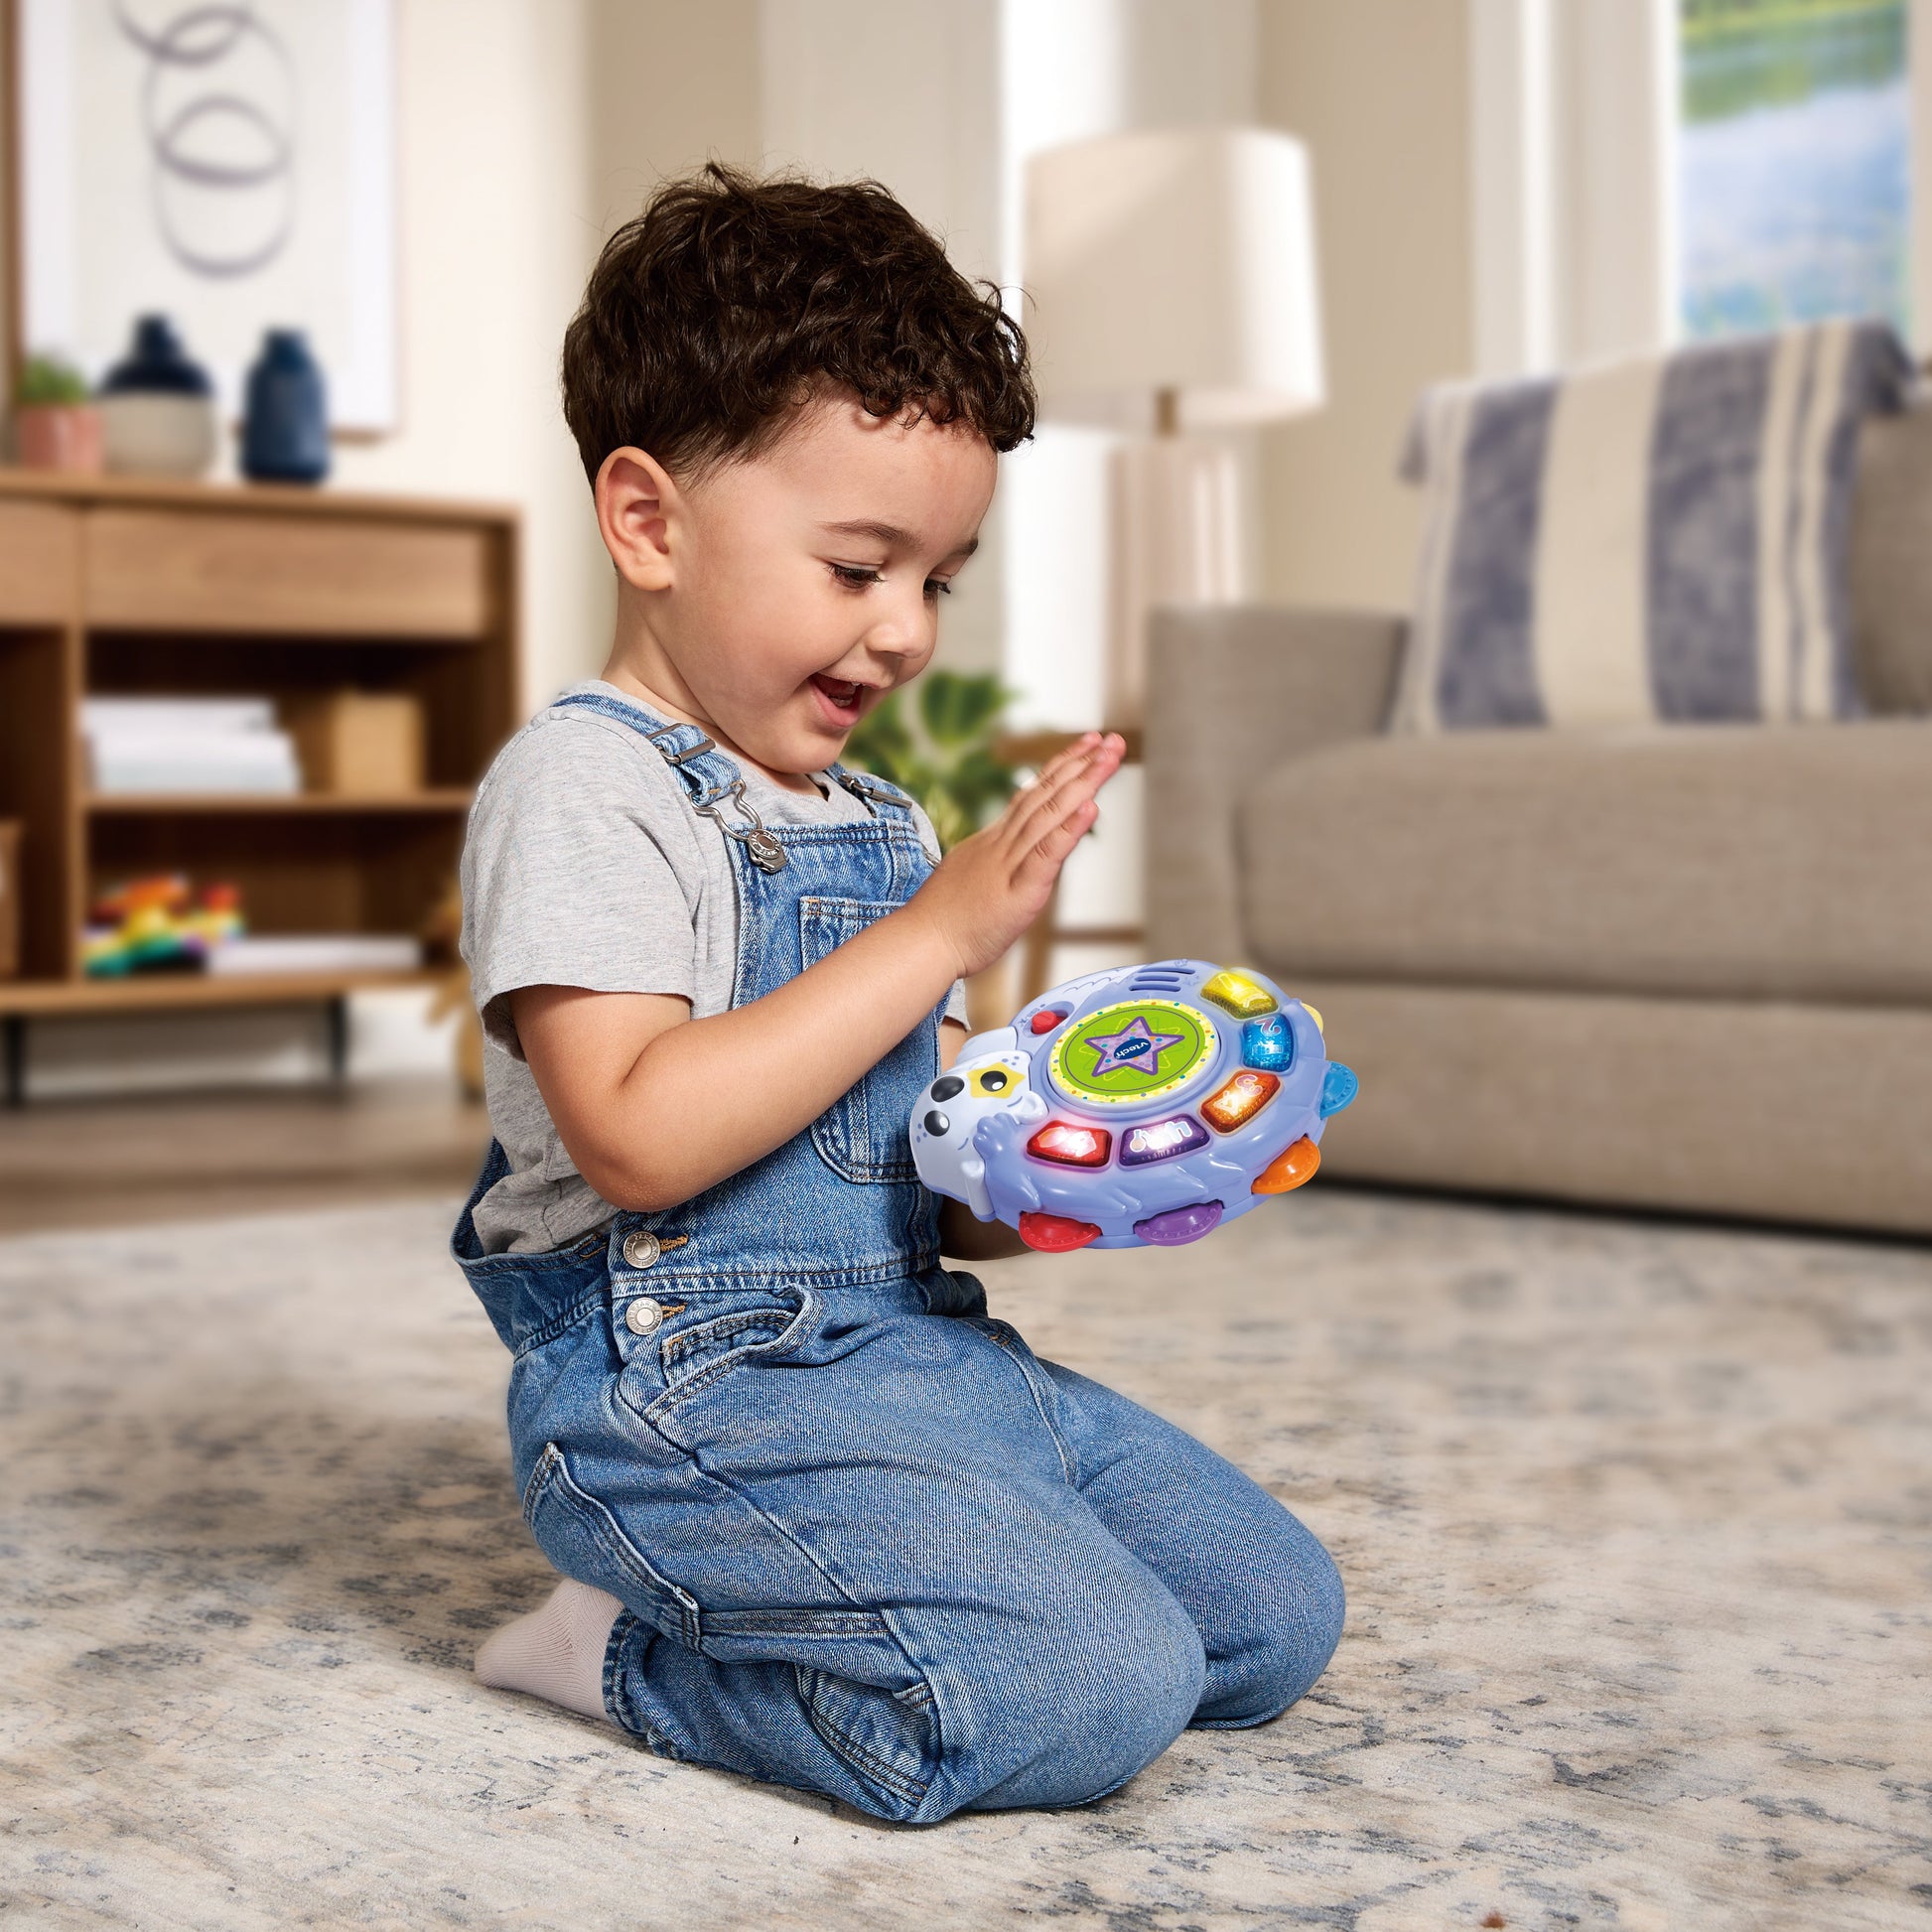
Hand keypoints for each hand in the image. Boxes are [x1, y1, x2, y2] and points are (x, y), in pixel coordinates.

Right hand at [904, 731, 1125, 979]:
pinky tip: (1090, 807)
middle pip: (1046, 795)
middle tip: (1112, 739)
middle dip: (1081, 764)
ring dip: (1083, 784)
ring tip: (1108, 757)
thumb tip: (1011, 849)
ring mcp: (1011, 864)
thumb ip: (995, 858)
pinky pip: (1046, 855)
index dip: (1061, 767)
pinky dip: (1070, 829)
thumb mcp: (972, 876)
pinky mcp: (1019, 892)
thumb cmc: (946, 919)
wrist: (923, 942)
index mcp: (995, 840)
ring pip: (1050, 815)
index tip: (1086, 744)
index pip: (1033, 794)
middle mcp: (1004, 844)